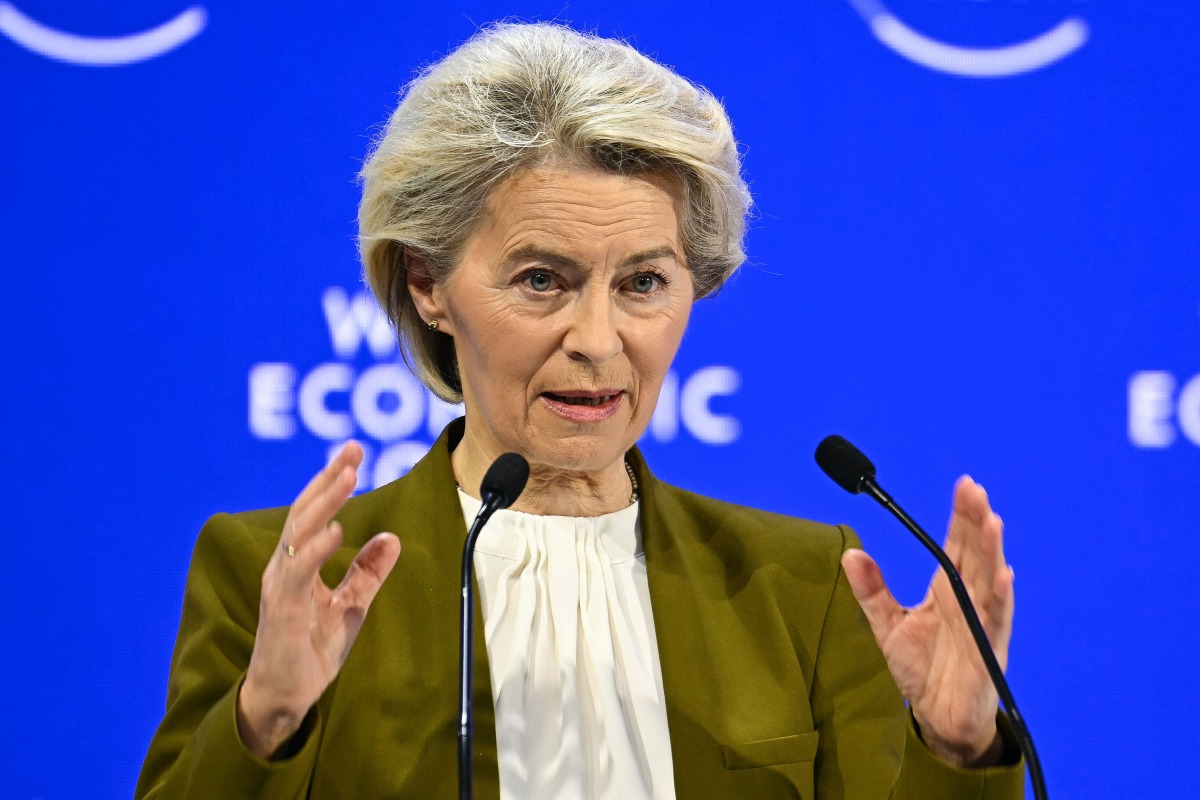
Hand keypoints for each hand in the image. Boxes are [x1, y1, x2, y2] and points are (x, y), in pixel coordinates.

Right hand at [236, 442, 401, 757]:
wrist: (284, 697)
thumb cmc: (310, 649)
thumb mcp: (350, 605)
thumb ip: (367, 572)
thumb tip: (392, 537)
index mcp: (297, 563)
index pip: (313, 512)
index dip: (332, 481)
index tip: (354, 452)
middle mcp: (284, 567)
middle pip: (304, 512)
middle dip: (329, 479)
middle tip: (352, 451)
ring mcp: (281, 587)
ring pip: (299, 534)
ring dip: (325, 503)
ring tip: (348, 477)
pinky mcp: (284, 611)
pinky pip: (299, 573)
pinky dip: (317, 549)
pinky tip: (338, 531)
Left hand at [841, 476, 1014, 766]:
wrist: (938, 718)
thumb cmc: (921, 669)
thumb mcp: (887, 625)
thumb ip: (871, 591)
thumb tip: (850, 554)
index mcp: (947, 589)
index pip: (957, 545)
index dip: (961, 516)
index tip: (965, 484)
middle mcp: (969, 600)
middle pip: (975, 554)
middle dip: (975, 521)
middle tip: (974, 490)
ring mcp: (982, 623)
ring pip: (989, 580)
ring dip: (991, 551)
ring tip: (992, 520)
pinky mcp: (988, 651)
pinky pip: (995, 621)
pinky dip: (1000, 598)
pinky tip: (1004, 575)